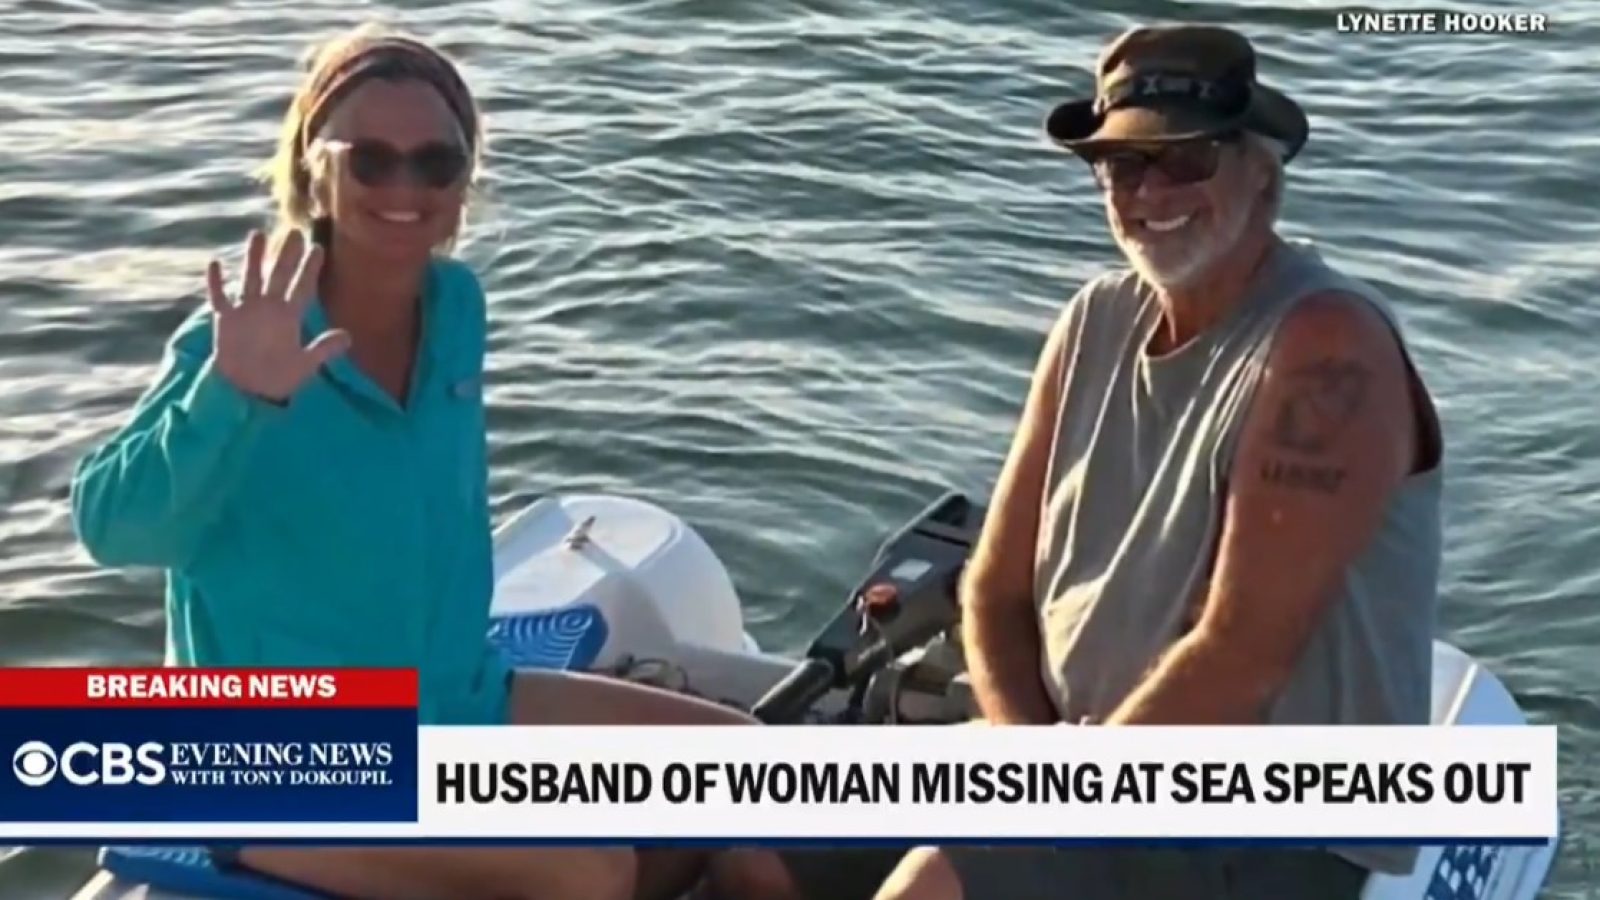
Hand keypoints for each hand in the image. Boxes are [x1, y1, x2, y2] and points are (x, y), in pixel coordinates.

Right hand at [205, 229, 349, 403]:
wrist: (250, 391)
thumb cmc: (279, 377)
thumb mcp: (305, 364)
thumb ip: (324, 349)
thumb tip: (348, 336)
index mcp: (289, 317)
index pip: (302, 287)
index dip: (310, 269)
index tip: (319, 248)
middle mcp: (269, 308)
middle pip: (279, 275)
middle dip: (287, 254)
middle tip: (295, 231)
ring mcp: (247, 311)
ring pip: (251, 278)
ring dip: (254, 258)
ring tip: (258, 235)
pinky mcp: (226, 320)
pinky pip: (220, 298)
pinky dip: (216, 283)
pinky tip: (215, 264)